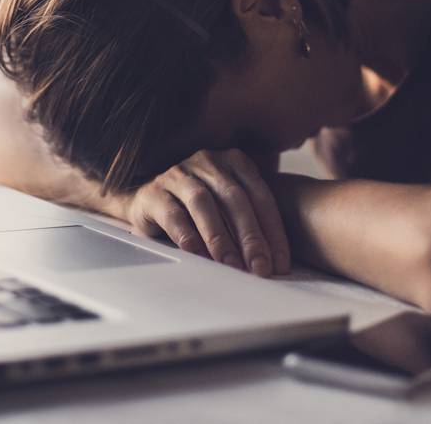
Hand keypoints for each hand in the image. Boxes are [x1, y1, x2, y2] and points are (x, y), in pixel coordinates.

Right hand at [121, 149, 290, 276]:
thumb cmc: (198, 209)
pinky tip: (198, 255)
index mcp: (233, 162)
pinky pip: (172, 213)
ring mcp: (178, 174)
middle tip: (260, 268)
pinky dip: (187, 236)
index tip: (280, 263)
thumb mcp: (228, 208)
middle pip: (234, 198)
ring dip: (220, 237)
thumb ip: (251, 223)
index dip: (273, 231)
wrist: (150, 201)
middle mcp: (207, 162)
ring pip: (203, 203)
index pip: (260, 196)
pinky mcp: (153, 192)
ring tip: (232, 265)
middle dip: (251, 236)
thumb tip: (276, 262)